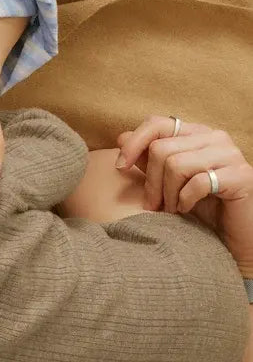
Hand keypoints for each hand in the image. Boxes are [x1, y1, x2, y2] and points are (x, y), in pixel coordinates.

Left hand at [117, 115, 252, 275]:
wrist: (235, 238)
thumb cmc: (202, 209)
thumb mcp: (169, 183)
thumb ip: (149, 160)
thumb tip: (122, 137)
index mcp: (197, 133)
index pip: (157, 124)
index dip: (134, 144)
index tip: (120, 167)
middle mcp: (215, 137)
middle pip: (161, 149)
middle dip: (151, 182)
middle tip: (153, 206)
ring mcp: (231, 154)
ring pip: (176, 164)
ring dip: (167, 194)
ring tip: (171, 209)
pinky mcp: (241, 176)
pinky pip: (198, 182)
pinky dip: (185, 200)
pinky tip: (186, 210)